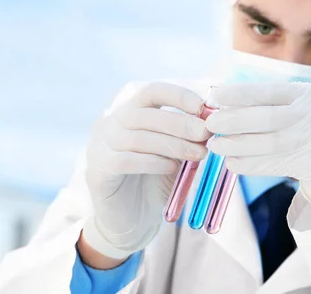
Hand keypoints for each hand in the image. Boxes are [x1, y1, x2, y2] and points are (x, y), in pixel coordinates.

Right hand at [82, 82, 211, 259]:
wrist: (132, 220)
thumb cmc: (156, 177)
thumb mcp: (175, 150)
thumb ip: (187, 133)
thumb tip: (213, 118)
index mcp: (129, 110)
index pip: (151, 91)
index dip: (178, 96)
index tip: (203, 108)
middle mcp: (110, 123)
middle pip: (144, 113)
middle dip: (179, 122)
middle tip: (205, 134)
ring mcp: (99, 146)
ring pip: (136, 137)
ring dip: (173, 144)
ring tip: (198, 154)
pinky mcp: (97, 172)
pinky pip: (126, 161)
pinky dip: (154, 162)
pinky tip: (173, 168)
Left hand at [206, 82, 310, 220]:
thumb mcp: (306, 114)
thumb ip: (276, 107)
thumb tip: (227, 104)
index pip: (272, 90)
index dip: (240, 94)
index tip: (214, 97)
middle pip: (269, 116)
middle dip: (234, 120)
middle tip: (209, 125)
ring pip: (271, 142)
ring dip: (238, 144)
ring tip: (216, 147)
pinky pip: (278, 164)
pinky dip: (252, 164)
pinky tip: (233, 163)